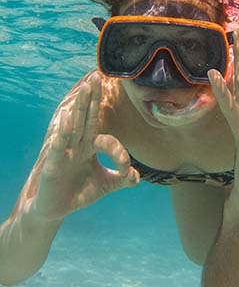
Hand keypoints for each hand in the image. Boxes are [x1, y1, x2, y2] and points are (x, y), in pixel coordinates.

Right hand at [32, 72, 138, 221]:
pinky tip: (67, 115)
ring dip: (80, 106)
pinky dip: (63, 130)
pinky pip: (59, 143)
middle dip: (92, 98)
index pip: (107, 139)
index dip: (119, 152)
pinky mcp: (53, 162)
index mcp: (89, 147)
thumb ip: (122, 179)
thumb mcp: (105, 185)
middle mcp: (77, 144)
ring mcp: (65, 151)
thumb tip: (137, 177)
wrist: (55, 210)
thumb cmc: (79, 193)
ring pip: (74, 124)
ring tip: (86, 87)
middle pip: (86, 117)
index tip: (126, 170)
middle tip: (97, 76)